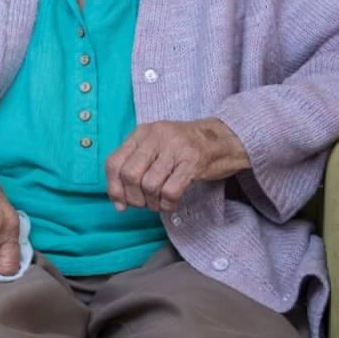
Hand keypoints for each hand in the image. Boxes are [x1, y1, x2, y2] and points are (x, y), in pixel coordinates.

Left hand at [105, 118, 249, 213]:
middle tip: (143, 204)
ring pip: (149, 185)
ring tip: (158, 204)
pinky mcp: (193, 161)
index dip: (114, 188)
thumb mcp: (156, 148)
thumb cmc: (186, 148)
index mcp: (142, 133)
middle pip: (130, 175)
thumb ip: (136, 167)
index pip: (113, 162)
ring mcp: (175, 147)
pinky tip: (170, 203)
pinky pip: (170, 190)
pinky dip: (167, 204)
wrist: (224, 138)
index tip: (120, 203)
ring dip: (151, 203)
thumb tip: (118, 202)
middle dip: (133, 198)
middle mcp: (156, 136)